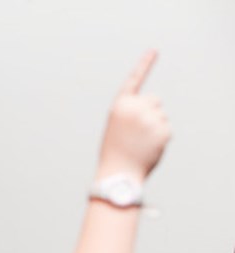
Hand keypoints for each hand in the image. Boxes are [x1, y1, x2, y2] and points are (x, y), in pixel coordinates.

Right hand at [96, 50, 170, 182]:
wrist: (118, 173)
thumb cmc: (115, 151)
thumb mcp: (117, 126)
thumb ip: (133, 113)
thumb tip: (154, 108)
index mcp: (120, 105)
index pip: (134, 80)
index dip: (144, 64)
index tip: (154, 50)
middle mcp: (136, 107)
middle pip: (154, 100)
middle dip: (150, 112)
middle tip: (137, 131)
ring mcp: (151, 118)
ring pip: (161, 115)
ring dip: (154, 127)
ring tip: (140, 142)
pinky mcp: (163, 129)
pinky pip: (166, 129)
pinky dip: (160, 138)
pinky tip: (148, 147)